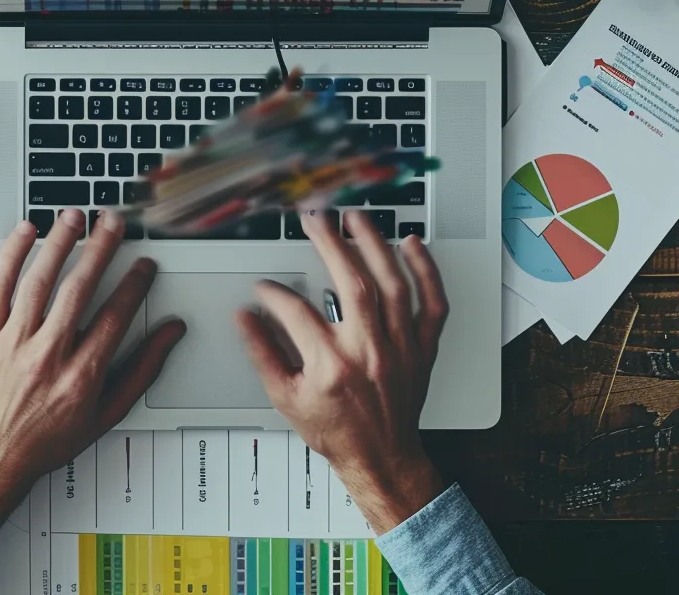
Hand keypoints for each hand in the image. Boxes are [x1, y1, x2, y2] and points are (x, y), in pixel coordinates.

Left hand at [0, 209, 185, 551]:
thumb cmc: (51, 440)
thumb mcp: (108, 414)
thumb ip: (143, 370)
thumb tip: (170, 334)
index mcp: (81, 377)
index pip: (115, 316)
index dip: (135, 284)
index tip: (145, 263)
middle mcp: (46, 357)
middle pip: (78, 290)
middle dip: (100, 250)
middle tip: (113, 222)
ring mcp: (12, 346)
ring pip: (38, 282)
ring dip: (58, 244)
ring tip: (73, 217)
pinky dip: (10, 258)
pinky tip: (25, 233)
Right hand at [237, 210, 449, 532]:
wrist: (380, 458)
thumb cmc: (336, 431)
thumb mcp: (286, 398)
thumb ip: (263, 353)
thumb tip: (245, 317)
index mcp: (331, 366)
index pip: (296, 312)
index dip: (274, 293)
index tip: (264, 287)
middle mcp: (369, 352)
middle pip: (352, 283)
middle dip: (331, 244)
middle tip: (316, 220)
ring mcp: (401, 348)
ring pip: (393, 285)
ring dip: (375, 245)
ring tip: (357, 219)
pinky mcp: (422, 349)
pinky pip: (433, 304)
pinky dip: (427, 271)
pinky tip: (413, 246)